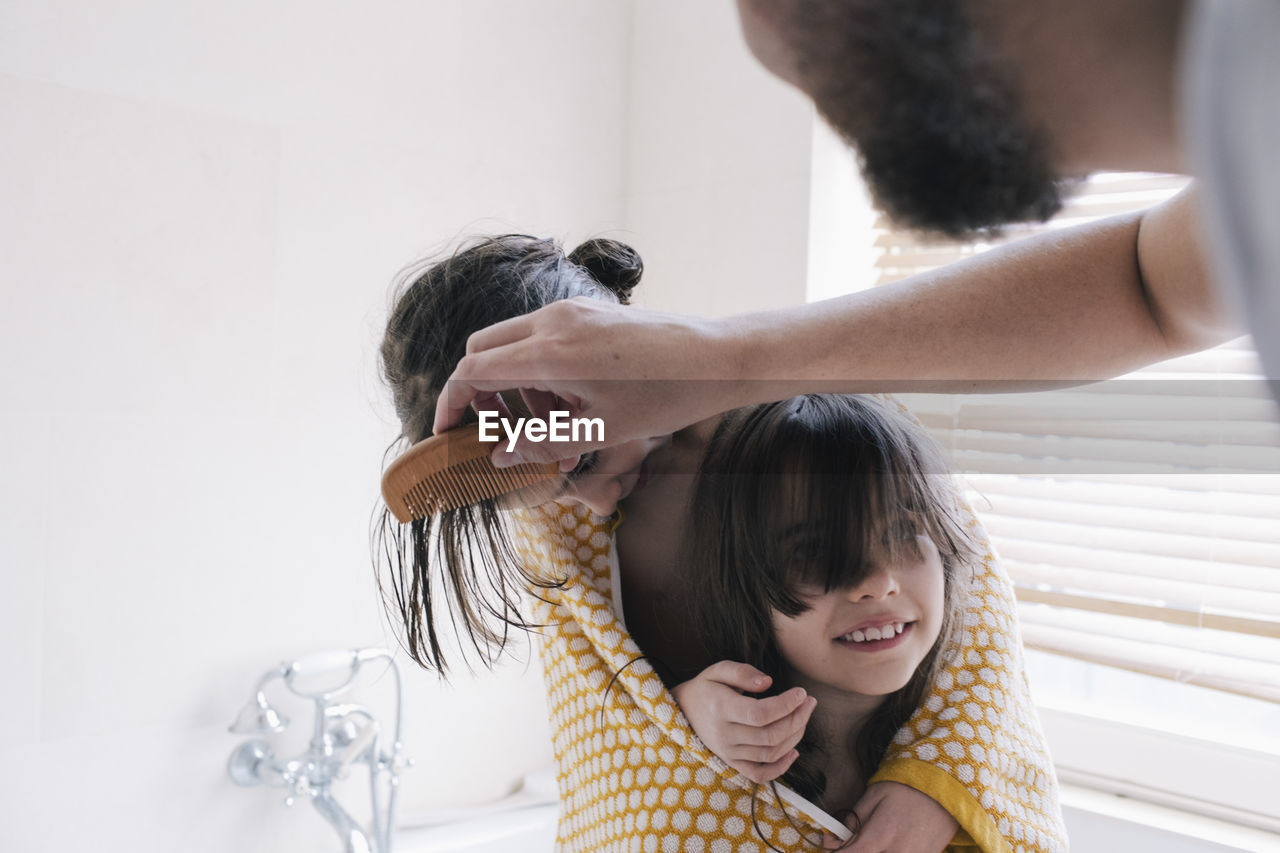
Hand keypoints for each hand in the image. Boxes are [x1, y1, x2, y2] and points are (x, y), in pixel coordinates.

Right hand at [432, 298, 763, 464]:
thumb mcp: (603, 430)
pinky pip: (544, 336)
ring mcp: (573, 312)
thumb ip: (544, 443)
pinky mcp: (591, 313)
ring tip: (554, 425)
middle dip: (481, 391)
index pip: (473, 371)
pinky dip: (541, 368)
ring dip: (516, 383)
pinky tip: (574, 401)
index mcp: (550, 352)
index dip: (451, 403)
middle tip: (502, 430)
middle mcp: (554, 322)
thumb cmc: (668, 396)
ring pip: (513, 342)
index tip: (446, 431)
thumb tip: (500, 456)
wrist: (719, 358)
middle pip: (483, 349)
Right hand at [671, 661, 815, 784]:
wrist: (682, 712)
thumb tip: (768, 683)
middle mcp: (725, 735)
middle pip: (770, 735)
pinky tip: (794, 751)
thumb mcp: (718, 670)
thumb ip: (742, 672)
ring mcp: (728, 753)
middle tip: (809, 702)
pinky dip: (781, 768)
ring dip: (794, 737)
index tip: (801, 693)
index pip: (760, 714)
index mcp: (721, 709)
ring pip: (770, 753)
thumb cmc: (705, 688)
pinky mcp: (732, 763)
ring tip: (803, 717)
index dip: (786, 705)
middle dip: (797, 718)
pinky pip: (760, 775)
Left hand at [822, 782, 957, 851]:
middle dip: (856, 852)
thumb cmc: (906, 788)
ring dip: (872, 852)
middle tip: (853, 842)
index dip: (837, 852)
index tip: (832, 846)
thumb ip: (853, 821)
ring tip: (873, 842)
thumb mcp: (873, 796)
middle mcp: (899, 852)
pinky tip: (888, 844)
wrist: (944, 789)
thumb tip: (834, 840)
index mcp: (882, 834)